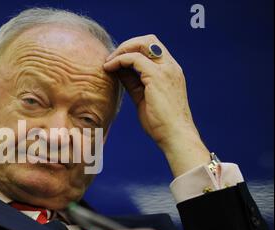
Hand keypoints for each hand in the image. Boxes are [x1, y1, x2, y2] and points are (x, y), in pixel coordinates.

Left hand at [104, 35, 209, 176]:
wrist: (175, 136)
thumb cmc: (161, 123)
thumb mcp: (143, 97)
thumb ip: (133, 82)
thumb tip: (118, 71)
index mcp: (170, 71)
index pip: (152, 48)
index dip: (132, 49)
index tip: (116, 61)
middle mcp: (171, 67)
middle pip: (148, 39)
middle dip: (127, 45)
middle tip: (112, 59)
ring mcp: (165, 70)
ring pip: (141, 44)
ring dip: (121, 50)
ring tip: (108, 63)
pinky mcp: (157, 77)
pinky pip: (134, 58)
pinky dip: (119, 60)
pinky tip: (109, 68)